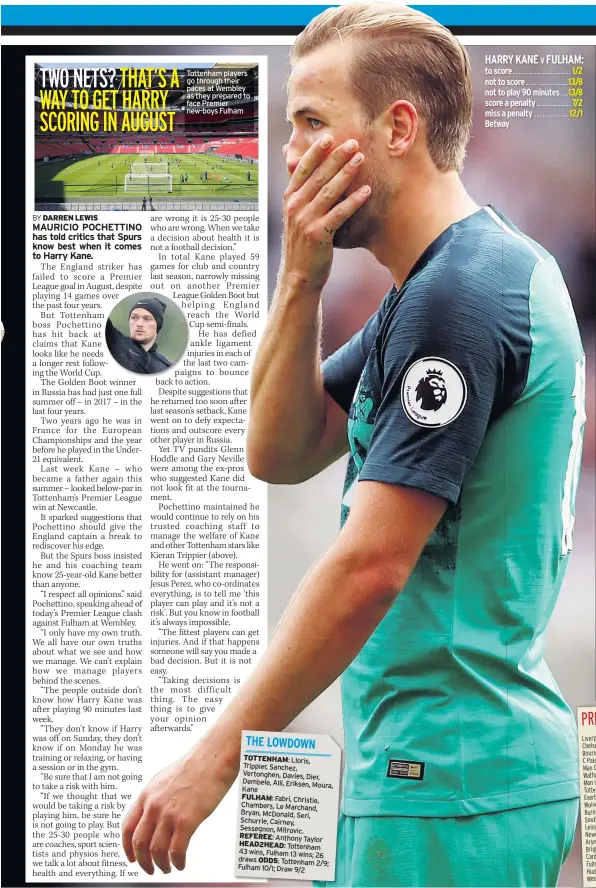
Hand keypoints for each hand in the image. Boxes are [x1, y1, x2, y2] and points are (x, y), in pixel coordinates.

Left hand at [121, 742, 237, 874]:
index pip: (127, 827)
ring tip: (167, 868)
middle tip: (150, 869)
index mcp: (147, 794)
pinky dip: (177, 862)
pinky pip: (176, 851)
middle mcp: (154, 805)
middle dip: (143, 862)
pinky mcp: (186, 820)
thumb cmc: (195, 766)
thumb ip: (156, 799)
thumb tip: (153, 819)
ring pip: (156, 851)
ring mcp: (169, 813)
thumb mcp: (165, 780)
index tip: (132, 858)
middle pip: (139, 843)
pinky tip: (181, 863)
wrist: (213, 758)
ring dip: (160, 864)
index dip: (127, 847)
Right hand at [280, 135, 371, 293]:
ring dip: (346, 173)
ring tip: (361, 159)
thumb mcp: (295, 214)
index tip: (329, 137)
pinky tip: (366, 190)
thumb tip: (292, 159)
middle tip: (353, 142)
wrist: (299, 275)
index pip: (302, 169)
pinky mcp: (318, 234)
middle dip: (336, 157)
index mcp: (289, 198)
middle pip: (318, 176)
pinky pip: (339, 214)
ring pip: (329, 192)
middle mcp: (295, 207)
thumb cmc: (302, 242)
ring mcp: (306, 220)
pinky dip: (353, 201)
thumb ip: (298, 189)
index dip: (316, 152)